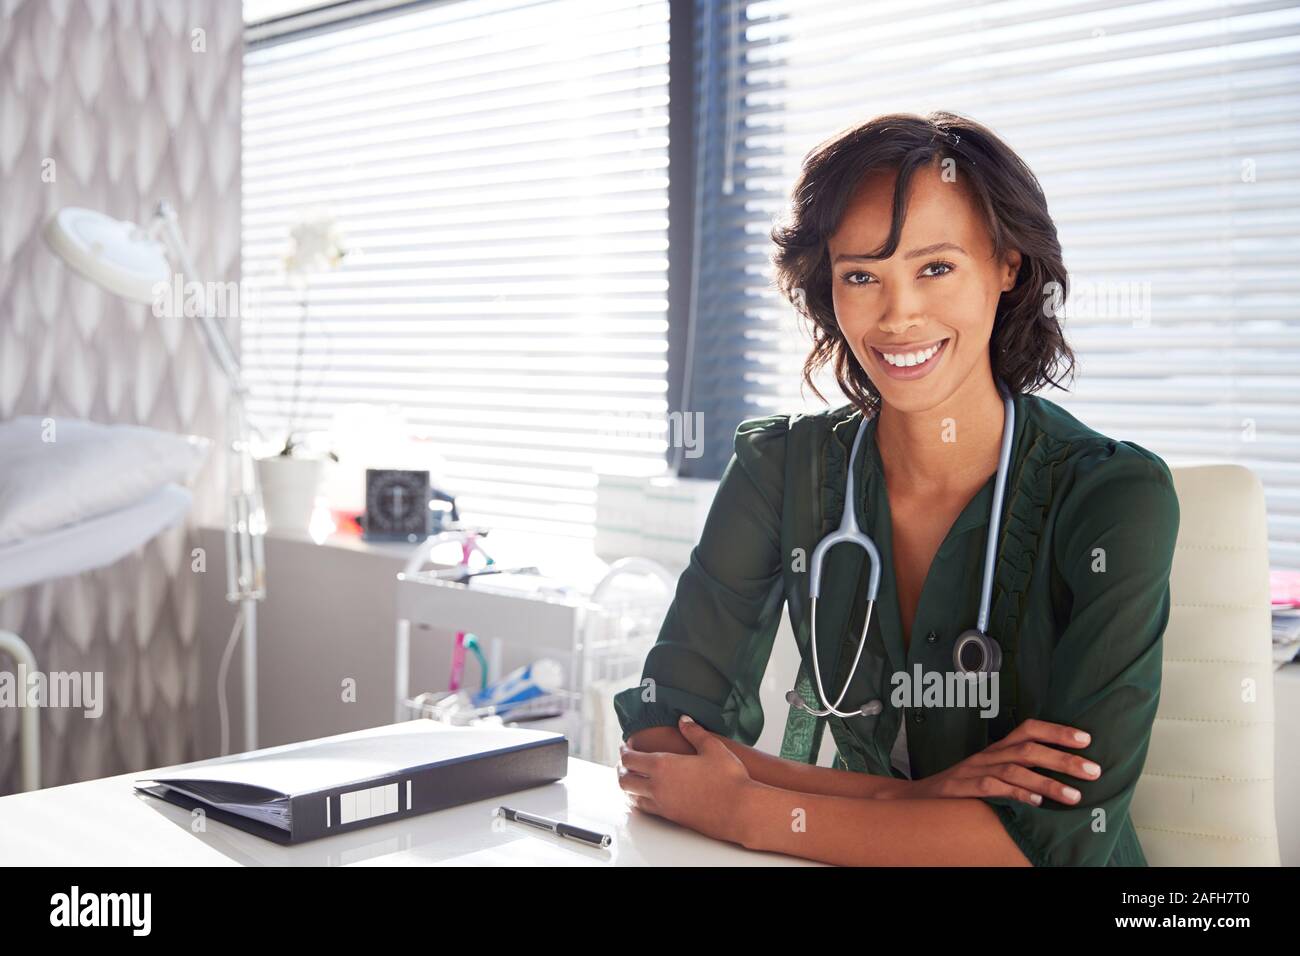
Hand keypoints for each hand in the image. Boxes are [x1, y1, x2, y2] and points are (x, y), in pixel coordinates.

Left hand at [617, 715, 753, 844]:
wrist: (740, 810)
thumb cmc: (729, 778)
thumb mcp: (713, 747)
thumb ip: (694, 731)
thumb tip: (683, 720)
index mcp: (663, 765)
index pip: (630, 758)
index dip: (624, 751)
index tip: (625, 746)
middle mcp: (658, 786)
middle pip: (625, 779)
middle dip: (620, 770)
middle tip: (623, 763)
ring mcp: (663, 804)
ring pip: (632, 797)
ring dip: (628, 787)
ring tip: (632, 779)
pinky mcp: (672, 818)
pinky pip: (646, 809)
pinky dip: (639, 800)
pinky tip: (646, 796)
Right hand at [906, 718, 1101, 805]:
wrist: (918, 799)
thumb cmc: (962, 789)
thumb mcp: (991, 774)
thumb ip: (1019, 773)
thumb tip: (1060, 779)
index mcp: (997, 749)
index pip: (1028, 729)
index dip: (1057, 731)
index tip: (1086, 739)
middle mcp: (988, 756)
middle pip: (1028, 748)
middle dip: (1063, 758)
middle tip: (1094, 770)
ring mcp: (975, 771)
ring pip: (1015, 768)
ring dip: (1048, 781)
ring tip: (1074, 796)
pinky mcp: (963, 789)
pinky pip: (992, 788)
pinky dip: (1016, 793)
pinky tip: (1035, 802)